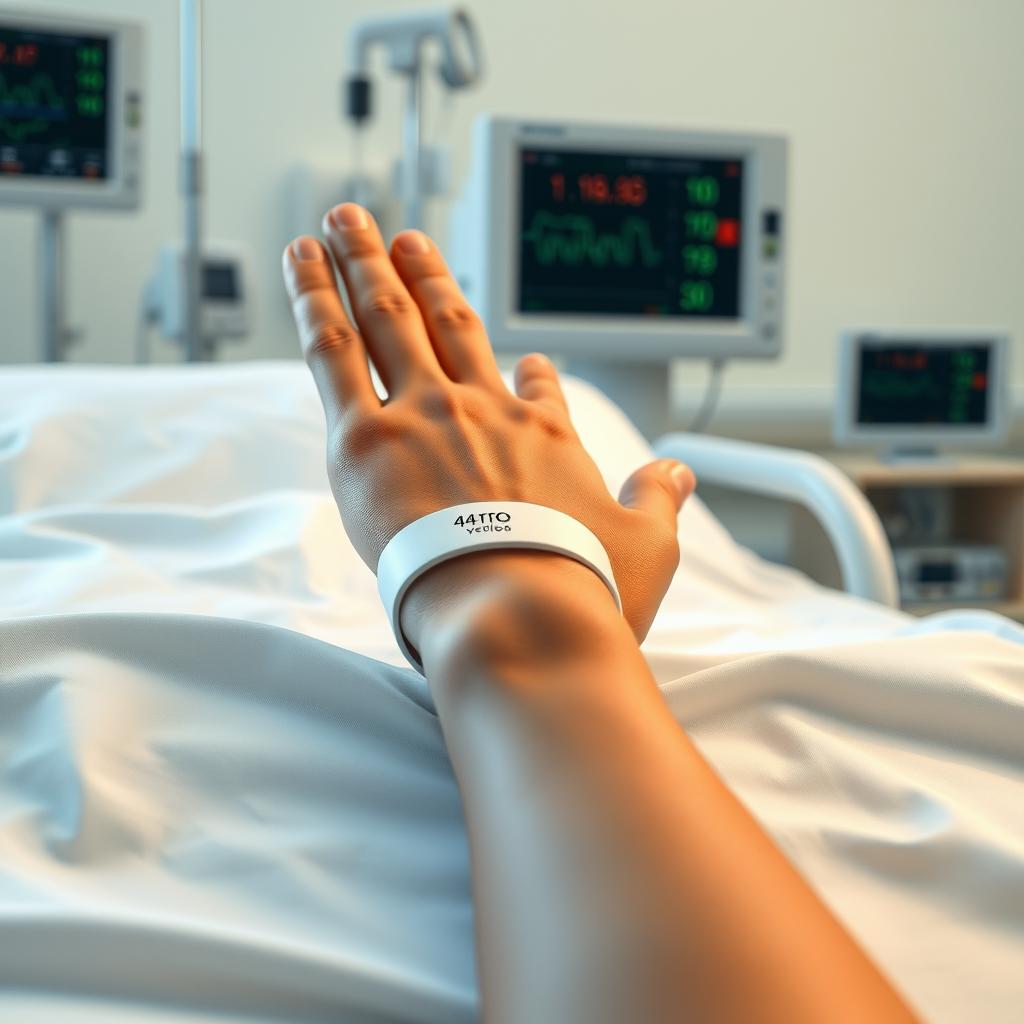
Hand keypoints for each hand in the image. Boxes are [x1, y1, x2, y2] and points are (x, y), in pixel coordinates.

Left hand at [282, 203, 694, 642]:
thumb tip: (679, 474)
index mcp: (544, 436)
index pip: (534, 390)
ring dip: (365, 264)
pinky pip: (333, 351)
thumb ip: (658, 500)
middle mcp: (482, 411)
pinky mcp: (367, 438)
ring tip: (345, 221)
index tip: (527, 363)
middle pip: (447, 323)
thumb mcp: (647, 543)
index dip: (530, 374)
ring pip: (387, 318)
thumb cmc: (582, 586)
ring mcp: (425, 415)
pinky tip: (304, 259)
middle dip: (421, 275)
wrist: (521, 610)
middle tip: (400, 236)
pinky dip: (316, 298)